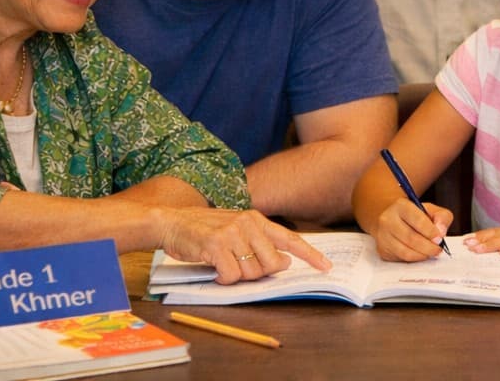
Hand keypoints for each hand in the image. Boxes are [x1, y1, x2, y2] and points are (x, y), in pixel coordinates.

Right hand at [158, 207, 331, 283]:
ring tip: (225, 265)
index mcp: (257, 219)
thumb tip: (283, 262)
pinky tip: (214, 269)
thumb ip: (259, 242)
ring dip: (239, 277)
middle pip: (272, 264)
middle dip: (260, 274)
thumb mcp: (236, 229)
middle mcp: (248, 223)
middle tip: (241, 269)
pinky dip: (224, 280)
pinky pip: (231, 276)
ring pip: (252, 272)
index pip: (290, 238)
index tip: (326, 266)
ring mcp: (233, 233)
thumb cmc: (205, 230)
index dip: (310, 254)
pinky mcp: (216, 245)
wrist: (173, 222)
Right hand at [373, 199, 453, 261]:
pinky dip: (414, 259)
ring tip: (431, 253)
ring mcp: (383, 236)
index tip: (439, 238)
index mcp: (401, 205)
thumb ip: (441, 217)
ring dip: (422, 255)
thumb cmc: (414, 215)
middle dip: (428, 247)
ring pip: (405, 252)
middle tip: (438, 250)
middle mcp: (388, 219)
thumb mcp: (430, 210)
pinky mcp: (382, 250)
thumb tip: (441, 231)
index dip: (430, 231)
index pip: (416, 219)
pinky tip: (420, 254)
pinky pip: (401, 259)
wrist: (392, 219)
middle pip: (411, 238)